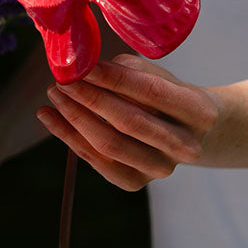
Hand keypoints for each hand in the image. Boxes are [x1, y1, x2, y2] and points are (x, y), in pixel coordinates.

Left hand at [36, 54, 219, 189]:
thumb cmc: (166, 95)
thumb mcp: (158, 75)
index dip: (113, 78)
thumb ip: (127, 70)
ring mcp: (161, 169)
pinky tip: (49, 116)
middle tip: (62, 80)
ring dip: (75, 118)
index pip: (151, 92)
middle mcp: (185, 146)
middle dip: (90, 98)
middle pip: (129, 122)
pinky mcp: (136, 182)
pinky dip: (68, 137)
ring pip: (109, 145)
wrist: (186, 132)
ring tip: (54, 94)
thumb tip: (84, 67)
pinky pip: (96, 161)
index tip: (83, 65)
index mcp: (199, 112)